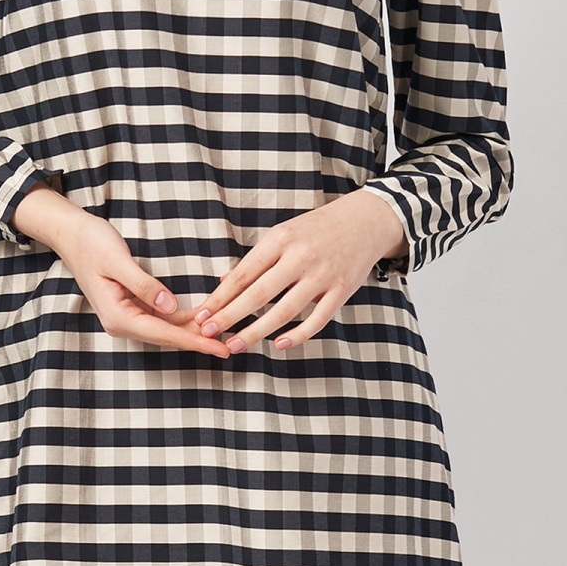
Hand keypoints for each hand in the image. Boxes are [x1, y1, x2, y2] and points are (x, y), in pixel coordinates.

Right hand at [15, 186, 231, 358]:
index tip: (218, 348)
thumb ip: (144, 285)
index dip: (194, 341)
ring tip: (225, 332)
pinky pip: (163, 317)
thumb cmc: (91, 243)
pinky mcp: (133, 306)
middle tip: (232, 344)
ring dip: (195, 330)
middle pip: (168, 336)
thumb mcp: (118, 261)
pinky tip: (205, 316)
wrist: (71, 235)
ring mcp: (128, 315)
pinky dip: (184, 317)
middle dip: (200, 339)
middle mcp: (123, 322)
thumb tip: (171, 306)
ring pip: (168, 328)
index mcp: (117, 316)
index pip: (164, 334)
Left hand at [193, 190, 406, 355]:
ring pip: (284, 311)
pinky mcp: (341, 290)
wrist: (364, 221)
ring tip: (236, 345)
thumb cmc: (316, 230)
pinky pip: (317, 319)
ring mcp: (322, 275)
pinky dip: (298, 334)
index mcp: (280, 240)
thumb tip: (223, 283)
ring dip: (257, 331)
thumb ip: (256, 261)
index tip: (202, 314)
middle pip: (259, 293)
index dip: (220, 296)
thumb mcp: (283, 235)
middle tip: (208, 333)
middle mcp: (300, 256)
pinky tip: (279, 344)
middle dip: (230, 316)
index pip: (244, 273)